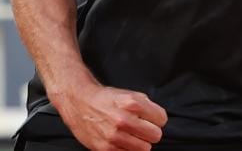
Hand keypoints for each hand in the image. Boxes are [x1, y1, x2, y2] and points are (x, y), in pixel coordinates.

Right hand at [52, 83, 167, 150]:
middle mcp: (124, 120)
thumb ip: (147, 106)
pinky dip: (128, 149)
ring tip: (132, 135)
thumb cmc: (106, 99)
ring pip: (144, 148)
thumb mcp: (130, 94)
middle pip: (155, 135)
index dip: (157, 119)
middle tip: (143, 128)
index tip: (151, 119)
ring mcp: (114, 135)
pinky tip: (122, 141)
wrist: (80, 102)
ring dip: (141, 143)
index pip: (162, 119)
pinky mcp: (105, 148)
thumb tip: (159, 120)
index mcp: (133, 103)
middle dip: (151, 132)